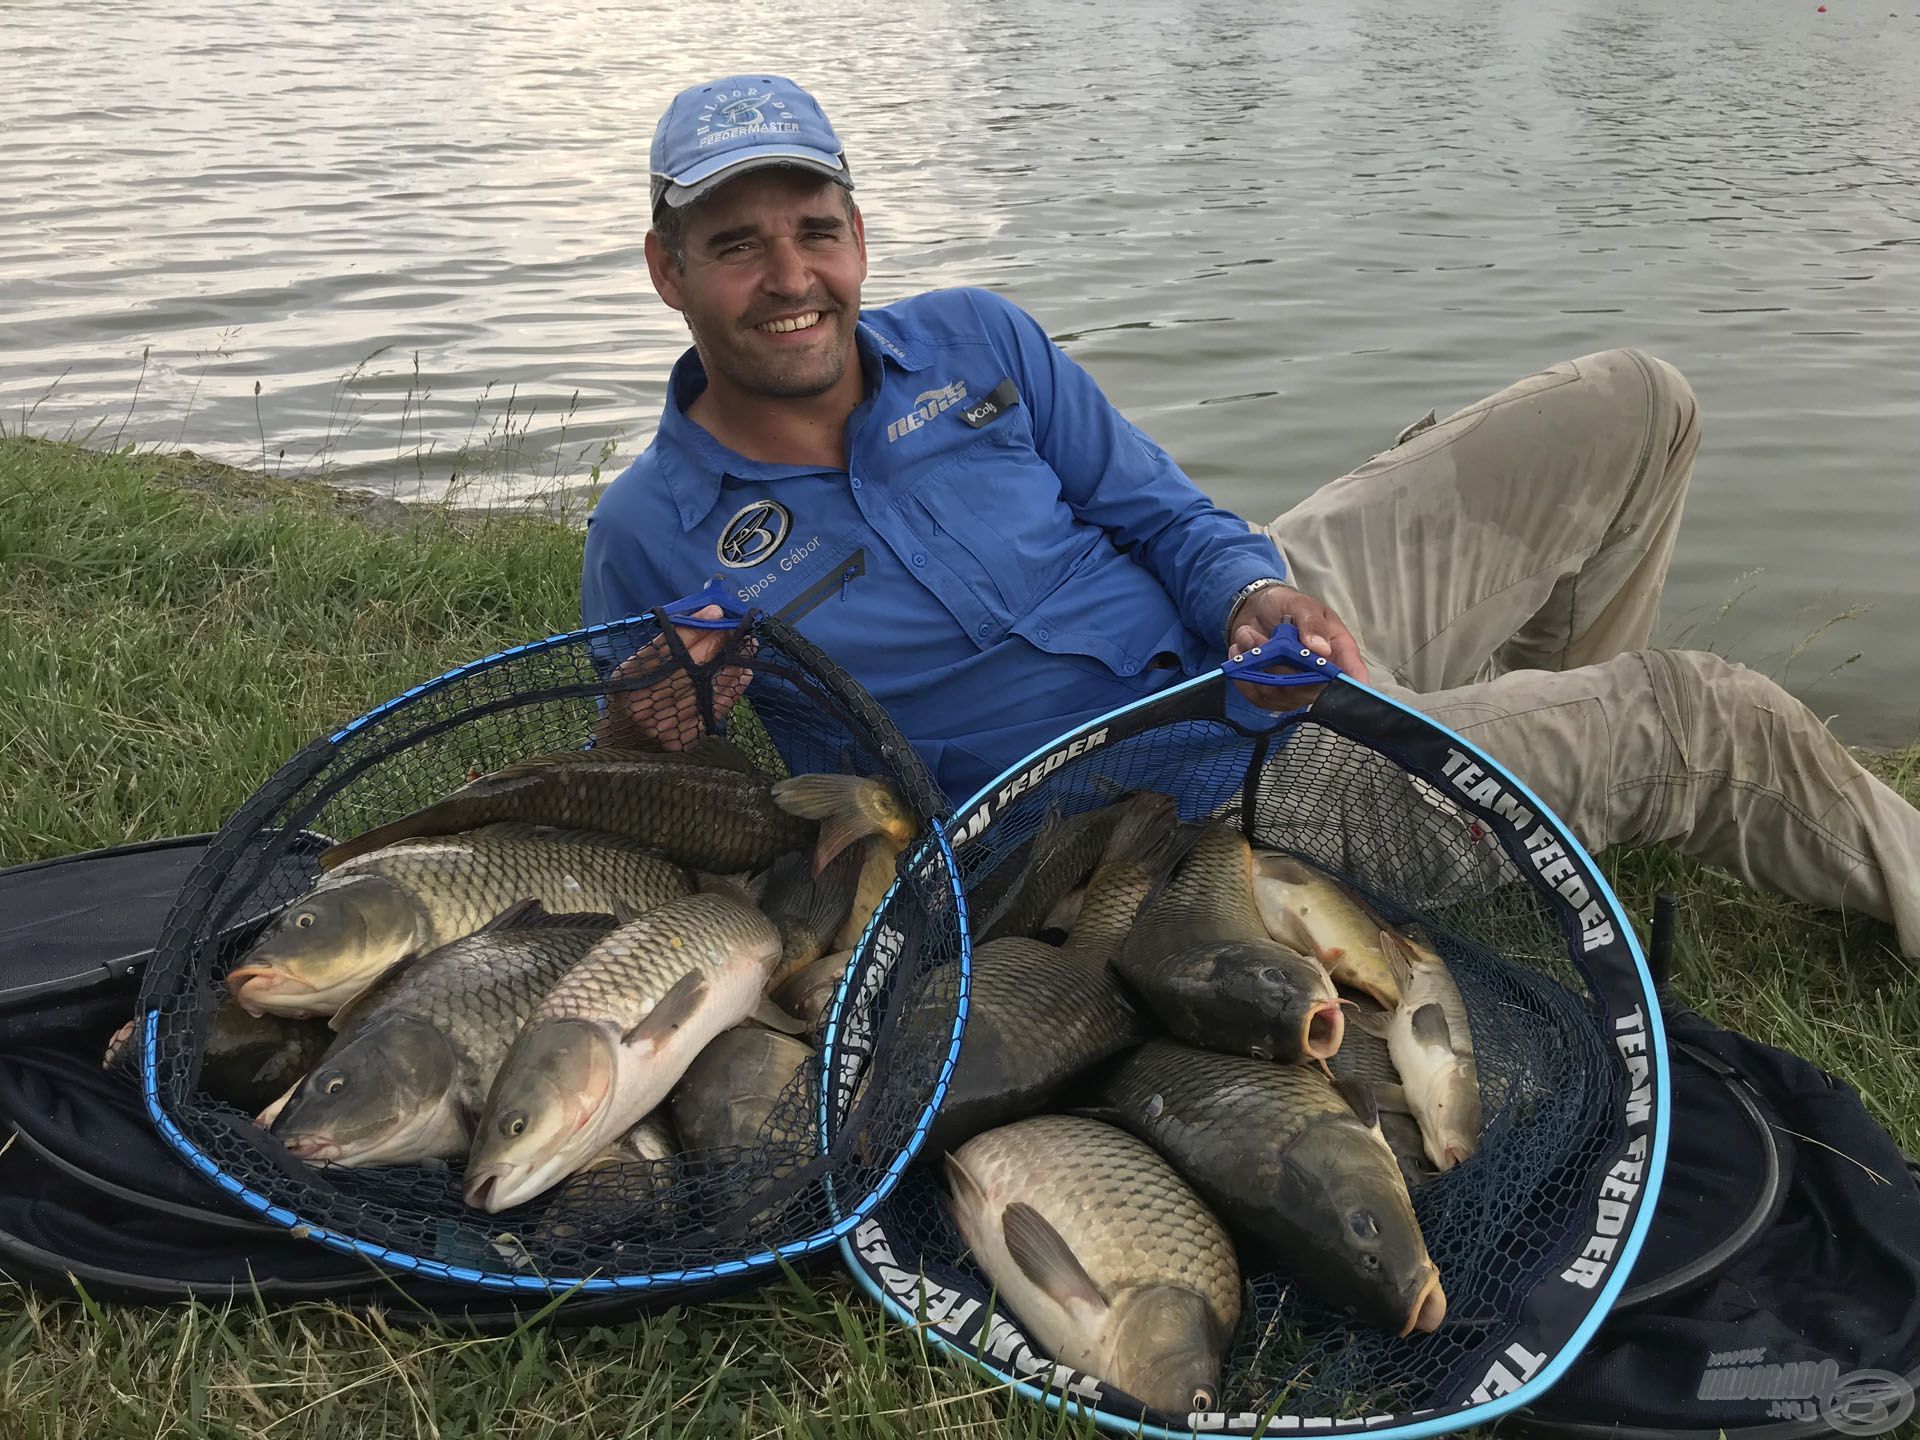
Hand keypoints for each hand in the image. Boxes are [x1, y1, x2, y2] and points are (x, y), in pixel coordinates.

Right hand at [596, 604, 755, 749]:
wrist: (624, 746)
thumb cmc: (629, 697)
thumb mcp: (633, 668)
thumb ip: (662, 645)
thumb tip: (703, 619)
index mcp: (630, 680)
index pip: (667, 648)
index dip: (694, 629)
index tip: (715, 612)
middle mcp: (649, 702)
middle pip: (691, 665)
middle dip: (718, 643)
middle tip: (736, 628)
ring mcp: (669, 723)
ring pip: (709, 685)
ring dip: (732, 662)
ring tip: (747, 646)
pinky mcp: (688, 736)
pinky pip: (716, 706)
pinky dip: (732, 687)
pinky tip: (743, 672)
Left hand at [1226, 583, 1369, 708]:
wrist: (1256, 610)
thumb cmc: (1286, 606)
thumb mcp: (1302, 605)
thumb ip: (1312, 624)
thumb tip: (1321, 650)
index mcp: (1338, 651)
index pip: (1351, 675)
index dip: (1350, 685)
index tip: (1335, 682)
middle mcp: (1320, 676)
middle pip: (1307, 687)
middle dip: (1278, 662)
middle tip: (1258, 636)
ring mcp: (1295, 690)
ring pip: (1277, 692)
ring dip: (1256, 663)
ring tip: (1247, 637)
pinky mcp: (1271, 697)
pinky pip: (1257, 697)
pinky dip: (1243, 675)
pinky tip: (1240, 653)